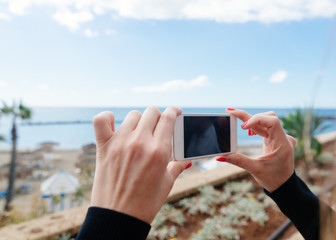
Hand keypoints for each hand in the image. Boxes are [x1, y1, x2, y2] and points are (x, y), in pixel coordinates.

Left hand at [90, 106, 190, 222]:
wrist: (118, 218)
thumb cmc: (145, 204)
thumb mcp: (167, 184)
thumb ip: (178, 166)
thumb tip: (186, 158)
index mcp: (159, 151)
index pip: (168, 117)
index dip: (173, 111)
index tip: (174, 113)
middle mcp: (140, 142)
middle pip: (152, 112)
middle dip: (158, 117)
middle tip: (158, 127)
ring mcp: (120, 143)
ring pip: (133, 115)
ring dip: (139, 121)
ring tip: (139, 132)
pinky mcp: (104, 147)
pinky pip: (101, 120)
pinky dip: (107, 118)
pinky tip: (113, 123)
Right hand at [217, 108, 295, 191]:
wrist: (284, 187)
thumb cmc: (273, 179)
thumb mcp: (254, 169)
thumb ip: (237, 160)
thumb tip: (220, 156)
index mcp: (282, 144)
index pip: (272, 121)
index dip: (256, 119)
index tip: (242, 127)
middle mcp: (284, 138)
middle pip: (268, 118)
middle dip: (250, 117)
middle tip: (231, 113)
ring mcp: (281, 138)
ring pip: (267, 120)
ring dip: (253, 121)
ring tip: (240, 126)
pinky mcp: (277, 139)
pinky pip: (266, 127)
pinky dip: (256, 126)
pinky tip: (248, 130)